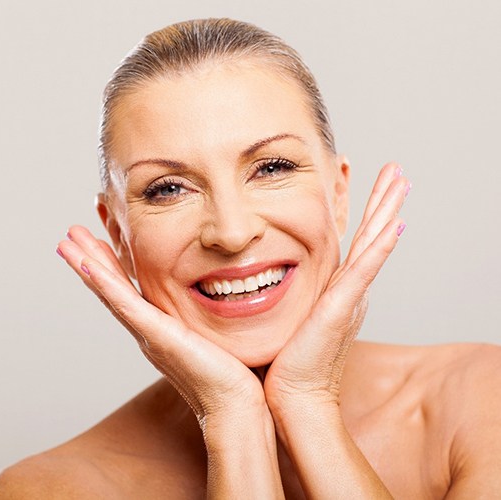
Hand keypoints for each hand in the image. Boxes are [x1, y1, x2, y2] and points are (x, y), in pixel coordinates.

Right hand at [56, 227, 265, 423]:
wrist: (235, 405)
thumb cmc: (232, 374)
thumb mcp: (214, 334)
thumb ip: (206, 318)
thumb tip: (222, 297)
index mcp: (160, 328)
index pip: (130, 290)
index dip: (113, 265)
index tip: (101, 240)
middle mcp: (148, 331)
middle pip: (112, 289)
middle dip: (91, 260)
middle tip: (72, 234)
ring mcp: (149, 334)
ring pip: (111, 294)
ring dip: (88, 266)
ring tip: (68, 241)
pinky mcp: (158, 337)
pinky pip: (126, 306)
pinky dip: (105, 284)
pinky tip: (88, 265)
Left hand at [264, 162, 410, 409]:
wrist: (290, 397)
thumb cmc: (283, 362)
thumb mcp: (286, 318)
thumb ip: (282, 296)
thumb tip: (259, 282)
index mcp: (332, 290)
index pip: (350, 241)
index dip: (360, 211)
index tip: (361, 182)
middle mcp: (346, 290)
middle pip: (368, 236)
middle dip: (381, 202)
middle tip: (395, 172)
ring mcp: (347, 298)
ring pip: (372, 245)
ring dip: (385, 212)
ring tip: (399, 181)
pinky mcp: (341, 310)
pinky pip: (363, 272)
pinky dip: (378, 249)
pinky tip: (392, 226)